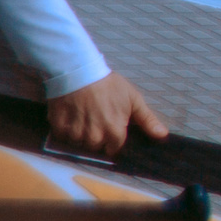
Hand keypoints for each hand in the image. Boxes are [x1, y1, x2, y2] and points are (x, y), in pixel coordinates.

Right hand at [46, 70, 168, 157]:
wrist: (79, 72)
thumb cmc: (109, 85)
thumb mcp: (133, 99)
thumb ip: (147, 120)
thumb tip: (163, 135)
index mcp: (114, 132)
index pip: (114, 149)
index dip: (113, 141)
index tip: (111, 130)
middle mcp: (94, 137)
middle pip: (96, 147)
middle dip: (97, 138)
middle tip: (96, 121)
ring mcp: (75, 133)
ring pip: (79, 144)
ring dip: (81, 135)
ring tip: (84, 118)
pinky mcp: (58, 127)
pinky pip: (63, 137)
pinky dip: (66, 130)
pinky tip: (71, 117)